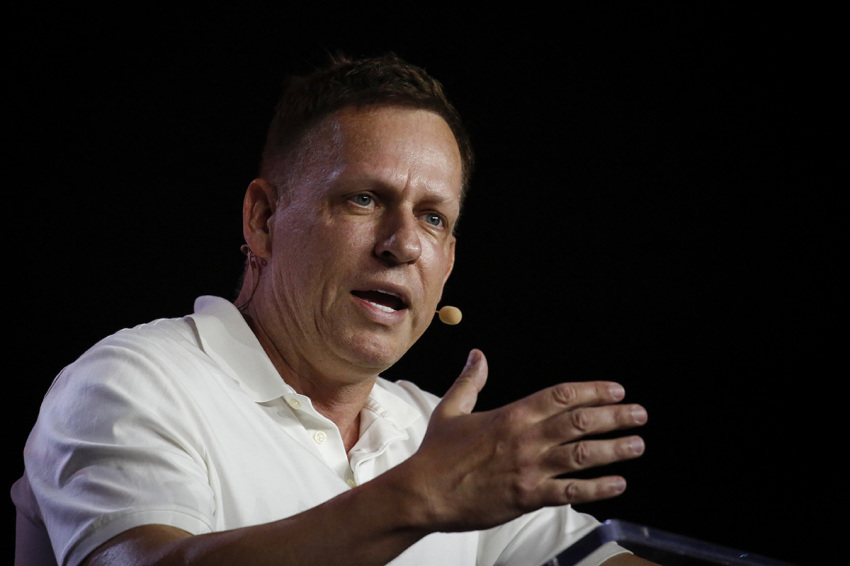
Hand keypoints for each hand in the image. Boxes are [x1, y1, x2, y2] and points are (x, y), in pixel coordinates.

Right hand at [404, 349, 647, 531]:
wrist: (424, 492)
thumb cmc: (437, 453)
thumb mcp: (451, 409)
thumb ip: (470, 381)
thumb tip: (477, 355)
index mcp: (511, 414)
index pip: (561, 395)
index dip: (593, 391)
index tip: (616, 390)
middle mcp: (525, 438)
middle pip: (580, 422)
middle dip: (615, 416)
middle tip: (639, 413)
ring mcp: (528, 469)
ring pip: (581, 455)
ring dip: (614, 448)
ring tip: (637, 444)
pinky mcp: (527, 497)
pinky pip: (570, 492)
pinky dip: (597, 488)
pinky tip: (617, 483)